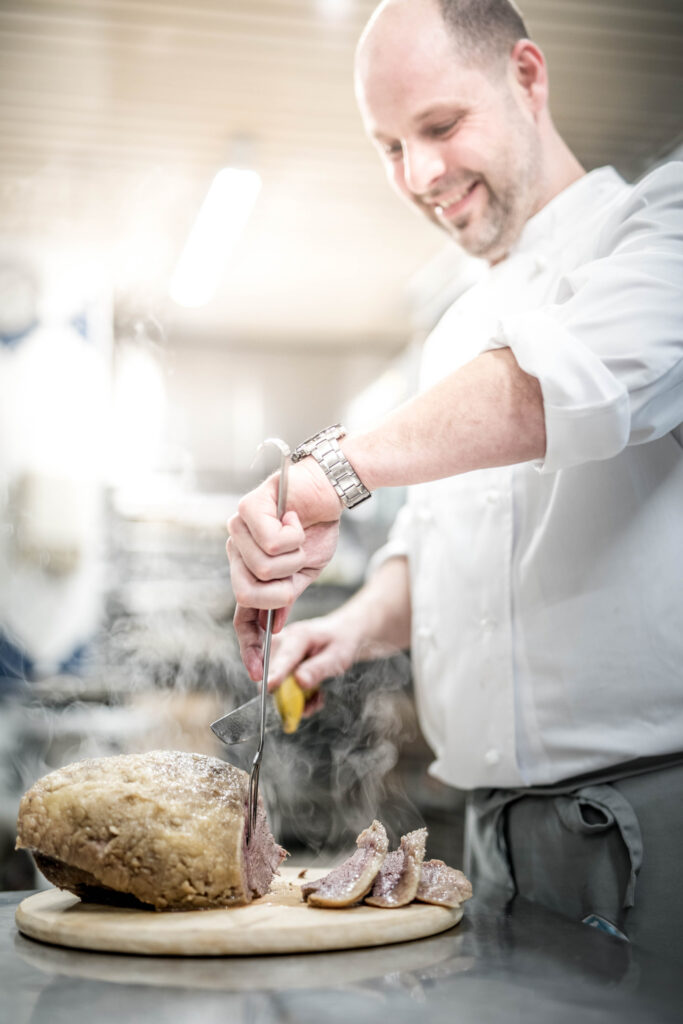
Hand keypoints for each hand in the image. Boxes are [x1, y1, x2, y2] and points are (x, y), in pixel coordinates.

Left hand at [227, 458, 342, 678]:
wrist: (331, 490)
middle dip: (282, 588)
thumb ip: (285, 597)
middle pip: (249, 594)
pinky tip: (293, 518)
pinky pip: (270, 543)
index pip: (242, 614)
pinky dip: (293, 535)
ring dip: (293, 557)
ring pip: (262, 570)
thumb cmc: (318, 527)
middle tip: (298, 563)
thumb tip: (274, 627)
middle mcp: (237, 552)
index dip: (248, 643)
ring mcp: (238, 530)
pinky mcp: (247, 509)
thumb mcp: (304, 572)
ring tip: (297, 534)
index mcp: (250, 572)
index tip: (256, 672)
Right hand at [267, 616, 361, 714]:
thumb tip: (299, 681)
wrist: (342, 634)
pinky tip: (312, 695)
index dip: (276, 674)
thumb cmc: (341, 642)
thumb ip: (319, 669)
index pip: (284, 657)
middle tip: (312, 702)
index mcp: (298, 636)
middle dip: (288, 695)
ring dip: (294, 699)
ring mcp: (278, 654)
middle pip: (271, 673)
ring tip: (316, 696)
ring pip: (275, 684)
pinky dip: (295, 698)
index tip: (269, 687)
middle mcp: (282, 643)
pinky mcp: (278, 665)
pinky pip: (279, 688)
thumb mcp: (338, 656)